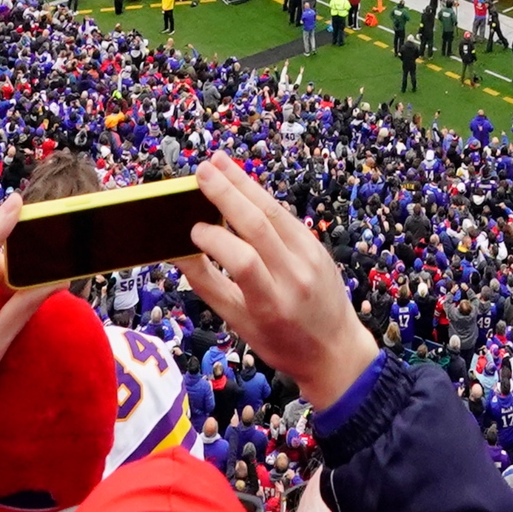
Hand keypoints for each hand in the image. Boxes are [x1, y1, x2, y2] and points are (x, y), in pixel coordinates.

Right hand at [180, 152, 378, 409]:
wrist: (336, 350)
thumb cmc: (280, 342)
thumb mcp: (239, 323)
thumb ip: (208, 285)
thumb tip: (176, 250)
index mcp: (271, 304)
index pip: (244, 262)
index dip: (215, 241)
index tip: (191, 229)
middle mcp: (295, 276)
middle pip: (260, 226)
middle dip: (228, 194)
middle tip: (201, 171)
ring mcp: (311, 257)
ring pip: (274, 212)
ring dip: (244, 183)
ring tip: (217, 162)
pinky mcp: (317, 245)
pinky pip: (285, 216)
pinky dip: (260, 197)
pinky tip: (241, 181)